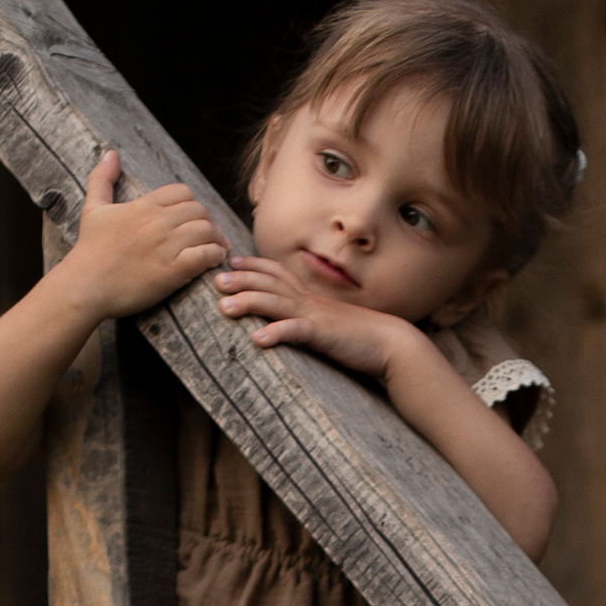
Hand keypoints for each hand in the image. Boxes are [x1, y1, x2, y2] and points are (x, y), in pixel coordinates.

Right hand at [67, 149, 229, 320]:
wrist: (86, 285)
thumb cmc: (89, 249)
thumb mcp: (93, 208)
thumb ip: (102, 179)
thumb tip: (111, 154)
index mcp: (143, 206)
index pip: (182, 192)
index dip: (192, 204)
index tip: (193, 218)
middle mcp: (157, 222)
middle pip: (199, 210)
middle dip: (208, 221)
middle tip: (210, 235)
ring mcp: (166, 246)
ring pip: (207, 230)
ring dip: (217, 239)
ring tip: (218, 248)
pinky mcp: (173, 271)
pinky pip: (206, 254)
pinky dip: (215, 256)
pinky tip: (214, 261)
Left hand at [213, 248, 416, 381]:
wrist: (391, 343)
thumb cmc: (359, 337)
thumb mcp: (328, 321)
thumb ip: (308, 317)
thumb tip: (292, 319)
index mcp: (309, 297)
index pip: (277, 273)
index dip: (252, 266)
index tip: (230, 262)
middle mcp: (308, 301)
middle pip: (269, 283)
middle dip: (240, 280)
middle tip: (214, 281)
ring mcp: (315, 316)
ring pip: (275, 303)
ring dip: (248, 303)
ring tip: (223, 308)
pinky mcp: (323, 335)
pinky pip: (296, 332)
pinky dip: (276, 333)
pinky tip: (257, 340)